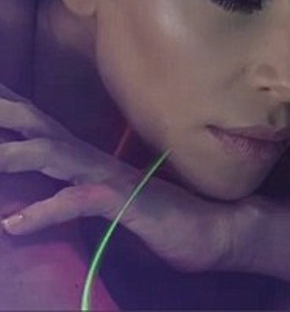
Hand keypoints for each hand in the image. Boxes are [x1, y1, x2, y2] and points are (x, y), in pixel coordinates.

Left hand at [0, 83, 233, 273]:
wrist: (219, 226)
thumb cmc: (167, 215)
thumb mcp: (117, 199)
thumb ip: (89, 187)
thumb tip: (62, 183)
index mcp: (94, 160)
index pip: (46, 129)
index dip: (17, 112)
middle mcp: (100, 162)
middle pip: (45, 131)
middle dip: (10, 114)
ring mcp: (115, 180)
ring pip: (60, 157)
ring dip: (21, 153)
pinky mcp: (129, 203)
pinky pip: (82, 202)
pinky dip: (47, 211)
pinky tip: (15, 223)